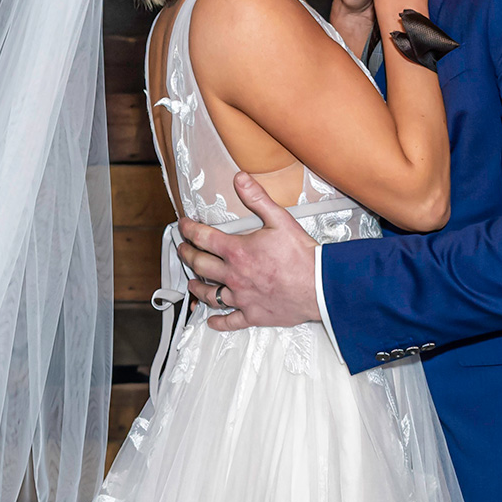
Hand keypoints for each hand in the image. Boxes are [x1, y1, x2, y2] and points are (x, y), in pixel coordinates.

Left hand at [174, 173, 321, 330]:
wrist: (320, 286)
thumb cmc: (302, 257)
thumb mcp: (280, 219)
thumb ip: (257, 198)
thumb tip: (241, 180)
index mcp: (237, 251)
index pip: (203, 237)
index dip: (188, 229)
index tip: (183, 226)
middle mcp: (234, 276)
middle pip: (199, 264)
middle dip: (186, 255)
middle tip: (182, 249)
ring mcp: (241, 297)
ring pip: (209, 294)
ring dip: (196, 287)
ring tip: (191, 282)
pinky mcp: (252, 315)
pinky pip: (230, 321)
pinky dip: (219, 321)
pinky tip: (212, 320)